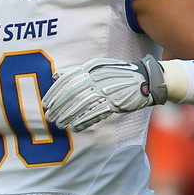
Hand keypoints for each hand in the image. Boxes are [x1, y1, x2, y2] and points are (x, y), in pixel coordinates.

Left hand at [42, 55, 166, 130]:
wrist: (147, 79)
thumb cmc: (118, 74)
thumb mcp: (97, 67)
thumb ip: (77, 71)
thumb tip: (56, 76)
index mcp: (91, 68)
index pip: (67, 80)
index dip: (54, 93)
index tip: (46, 103)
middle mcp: (98, 78)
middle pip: (72, 93)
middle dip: (58, 107)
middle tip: (49, 116)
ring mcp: (107, 90)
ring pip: (82, 104)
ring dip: (69, 116)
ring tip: (59, 124)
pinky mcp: (116, 102)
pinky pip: (97, 113)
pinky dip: (85, 121)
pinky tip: (75, 127)